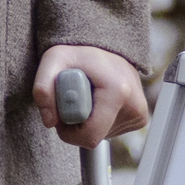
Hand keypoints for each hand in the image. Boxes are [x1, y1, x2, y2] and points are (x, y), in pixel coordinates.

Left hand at [33, 42, 148, 145]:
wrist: (106, 47)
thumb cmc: (79, 53)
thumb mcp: (54, 60)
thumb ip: (43, 88)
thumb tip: (49, 121)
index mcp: (117, 92)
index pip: (90, 136)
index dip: (69, 132)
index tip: (61, 113)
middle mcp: (134, 106)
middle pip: (95, 137)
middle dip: (77, 125)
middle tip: (73, 101)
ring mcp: (139, 114)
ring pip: (102, 135)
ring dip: (88, 122)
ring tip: (89, 96)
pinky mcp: (140, 119)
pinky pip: (111, 130)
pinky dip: (99, 121)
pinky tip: (99, 101)